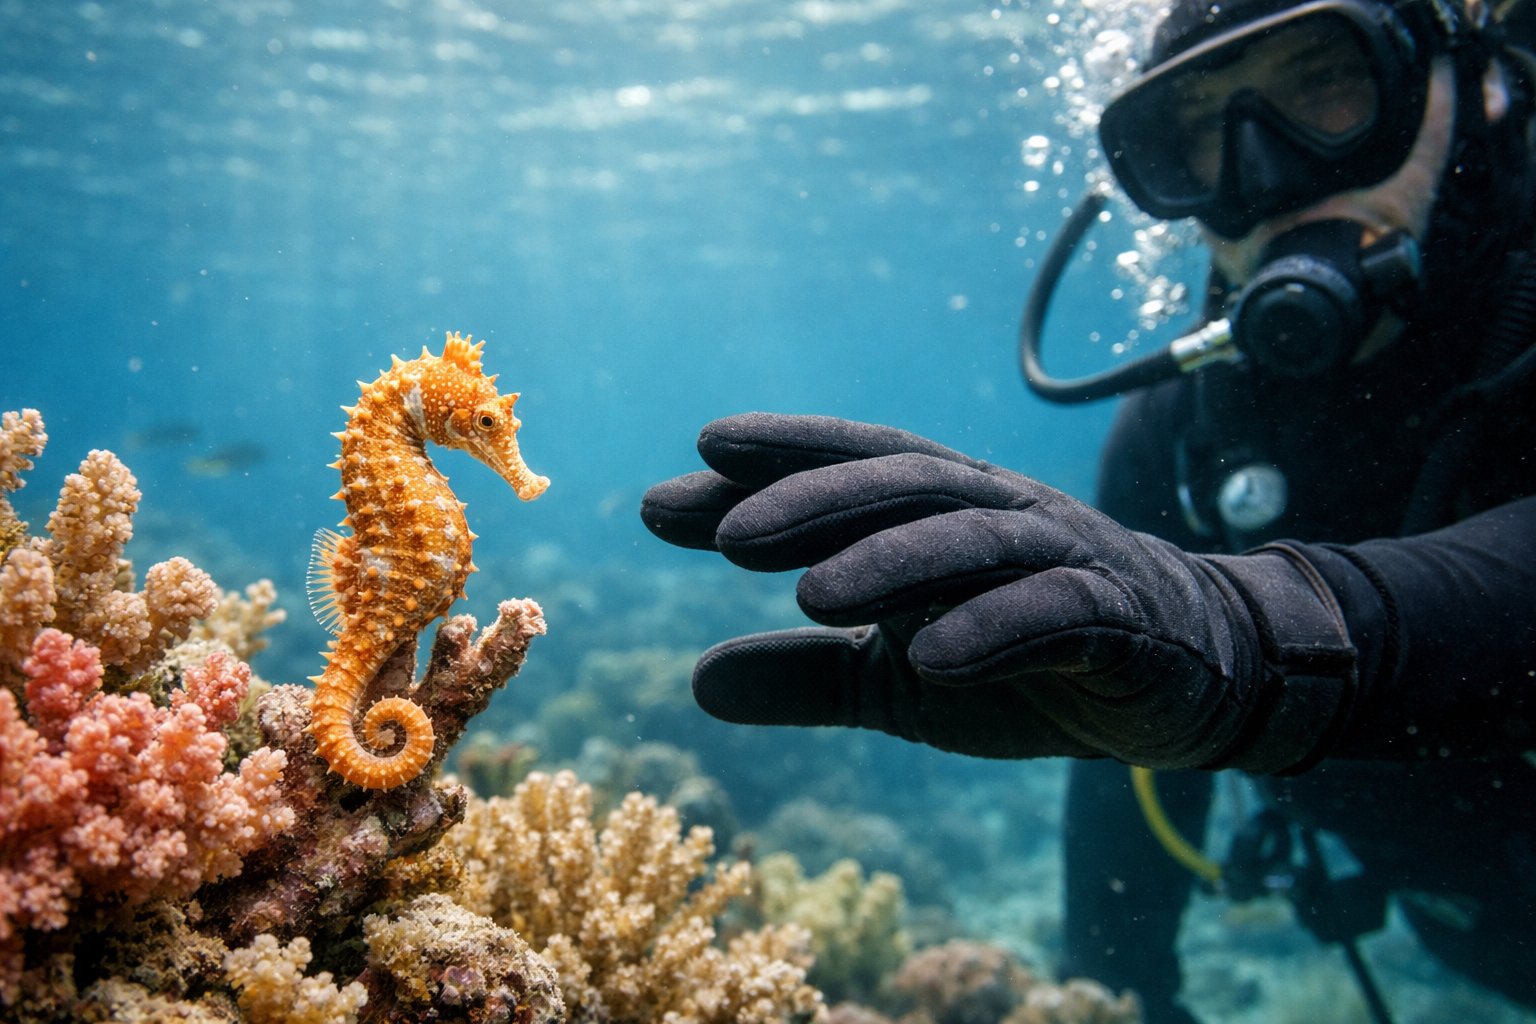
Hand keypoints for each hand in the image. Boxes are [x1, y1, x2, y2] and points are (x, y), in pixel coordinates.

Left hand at [641, 414, 1354, 770]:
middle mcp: (992, 515)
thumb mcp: (896, 683)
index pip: (844, 476)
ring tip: (808, 596)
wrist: (1182, 679)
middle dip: (808, 502)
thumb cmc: (1025, 658)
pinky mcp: (1116, 616)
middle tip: (721, 534)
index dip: (767, 471)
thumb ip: (805, 678)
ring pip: (967, 538)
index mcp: (935, 516)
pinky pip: (1053, 613)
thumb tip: (691, 684)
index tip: (672, 485)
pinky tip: (931, 658)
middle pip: (896, 487)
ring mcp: (1059, 557)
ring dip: (888, 561)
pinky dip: (993, 628)